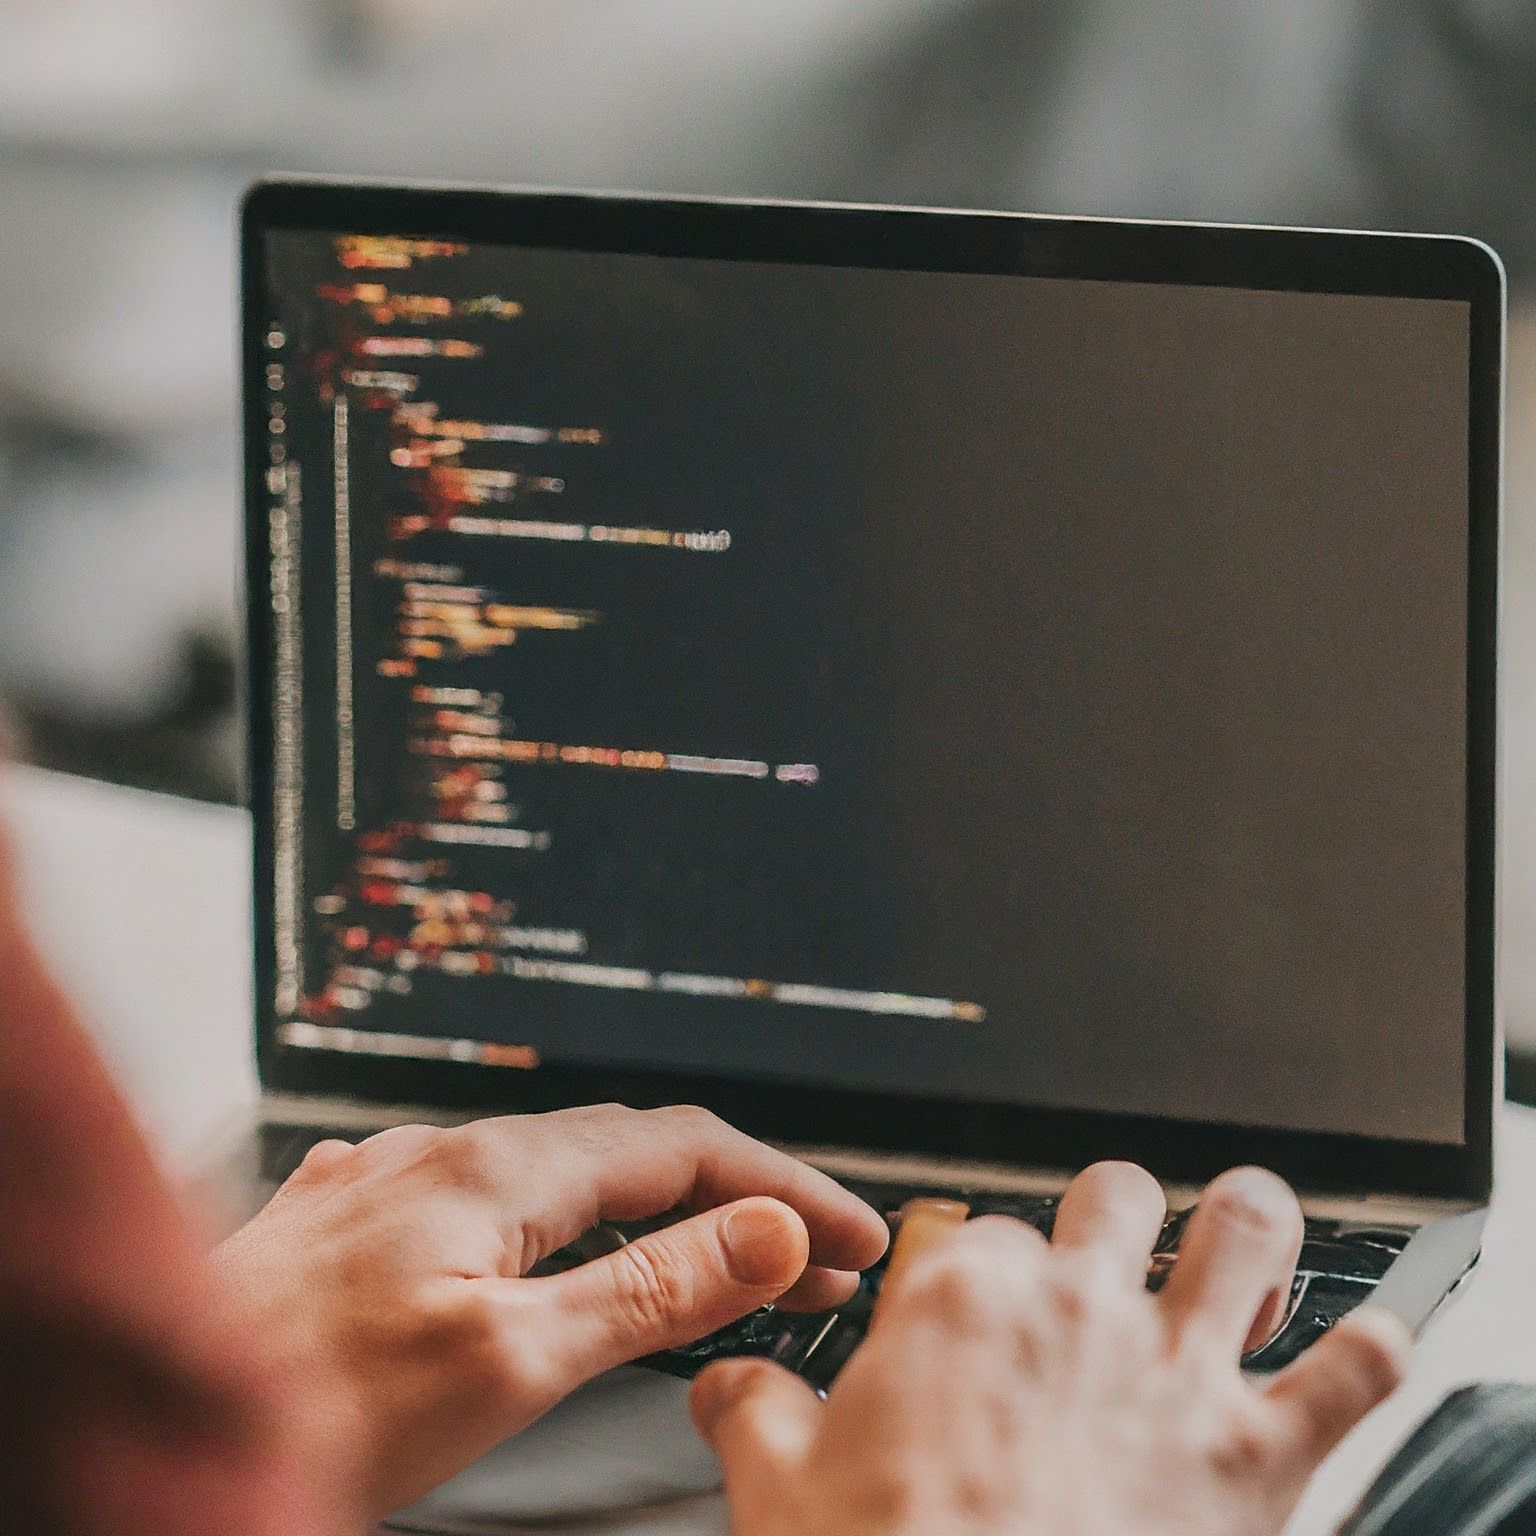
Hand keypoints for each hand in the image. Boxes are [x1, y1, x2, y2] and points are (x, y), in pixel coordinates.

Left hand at [214, 1104, 887, 1522]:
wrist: (148, 1406)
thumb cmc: (306, 1403)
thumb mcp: (510, 1360)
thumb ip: (649, 1286)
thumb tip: (765, 1227)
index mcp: (498, 1167)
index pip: (687, 1148)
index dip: (786, 1187)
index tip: (856, 1237)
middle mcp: (449, 1149)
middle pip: (634, 1151)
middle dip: (738, 1197)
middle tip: (815, 1265)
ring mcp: (400, 1179)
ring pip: (563, 1172)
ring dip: (656, 1210)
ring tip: (716, 1260)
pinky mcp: (361, 1222)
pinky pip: (496, 1198)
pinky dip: (569, 1225)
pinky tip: (563, 1248)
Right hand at [692, 1162, 1407, 1535]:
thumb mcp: (777, 1500)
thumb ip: (751, 1418)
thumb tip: (724, 1383)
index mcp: (960, 1306)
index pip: (969, 1228)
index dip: (965, 1266)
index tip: (960, 1302)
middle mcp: (1076, 1311)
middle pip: (1108, 1192)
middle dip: (1105, 1217)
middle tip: (1097, 1263)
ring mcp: (1174, 1373)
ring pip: (1240, 1229)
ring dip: (1247, 1227)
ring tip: (1236, 1242)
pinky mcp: (1259, 1457)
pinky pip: (1353, 1371)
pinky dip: (1369, 1351)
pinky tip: (1364, 1345)